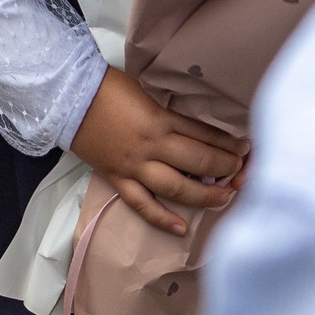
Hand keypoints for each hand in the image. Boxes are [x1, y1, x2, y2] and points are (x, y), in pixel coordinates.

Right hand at [68, 66, 241, 236]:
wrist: (68, 97)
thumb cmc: (107, 88)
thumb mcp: (146, 92)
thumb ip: (168, 112)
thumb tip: (193, 127)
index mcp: (159, 119)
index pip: (203, 134)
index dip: (227, 142)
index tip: (245, 147)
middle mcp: (151, 145)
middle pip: (197, 160)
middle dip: (224, 167)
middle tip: (241, 171)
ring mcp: (134, 165)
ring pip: (175, 186)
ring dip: (204, 194)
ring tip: (225, 197)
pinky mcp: (117, 178)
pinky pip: (141, 204)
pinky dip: (162, 217)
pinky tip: (182, 227)